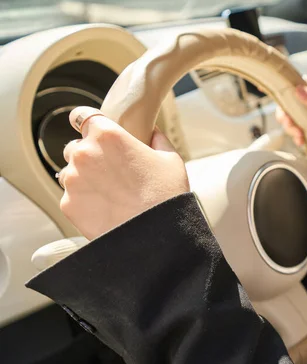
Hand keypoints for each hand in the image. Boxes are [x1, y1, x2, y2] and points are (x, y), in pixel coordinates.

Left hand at [58, 107, 189, 239]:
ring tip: (109, 193)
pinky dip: (84, 200)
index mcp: (108, 136)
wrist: (156, 237)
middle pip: (75, 146)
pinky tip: (106, 208)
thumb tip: (152, 131)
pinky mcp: (68, 204)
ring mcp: (73, 180)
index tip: (93, 131)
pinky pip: (71, 196)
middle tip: (111, 171)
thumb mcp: (170, 159)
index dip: (88, 122)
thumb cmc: (166, 196)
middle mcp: (84, 154)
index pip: (82, 115)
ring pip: (70, 172)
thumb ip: (157, 139)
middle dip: (89, 155)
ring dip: (84, 178)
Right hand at [276, 78, 306, 145]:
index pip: (291, 89)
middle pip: (287, 107)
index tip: (285, 113)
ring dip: (291, 130)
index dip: (284, 100)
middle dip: (286, 120)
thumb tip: (297, 90)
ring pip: (290, 120)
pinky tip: (302, 142)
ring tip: (300, 138)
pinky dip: (296, 137)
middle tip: (293, 128)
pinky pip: (296, 130)